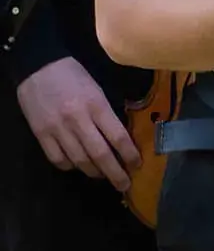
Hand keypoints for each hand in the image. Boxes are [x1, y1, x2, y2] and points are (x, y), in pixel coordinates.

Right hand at [15, 56, 137, 187]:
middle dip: (115, 173)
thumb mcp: (98, 89)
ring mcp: (57, 129)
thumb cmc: (74, 76)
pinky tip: (78, 165)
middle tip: (125, 185)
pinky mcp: (40, 134)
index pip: (118, 137)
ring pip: (79, 161)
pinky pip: (58, 159)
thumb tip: (122, 139)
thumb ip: (108, 114)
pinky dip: (70, 166)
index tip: (137, 164)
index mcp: (96, 105)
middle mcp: (77, 120)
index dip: (129, 155)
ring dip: (94, 172)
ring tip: (104, 176)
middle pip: (100, 155)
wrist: (38, 65)